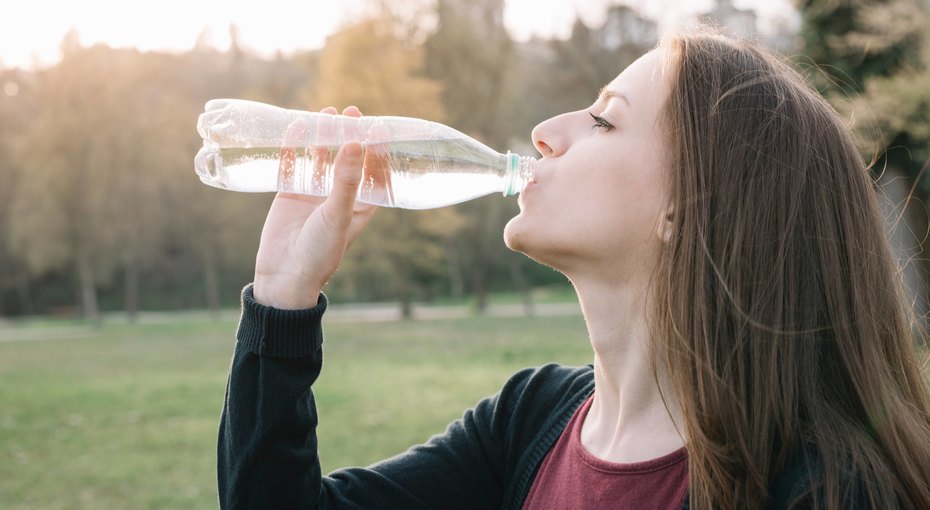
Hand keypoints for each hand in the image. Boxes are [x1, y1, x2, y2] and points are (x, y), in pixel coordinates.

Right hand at [253, 106, 376, 308]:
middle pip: (347, 159)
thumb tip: (355, 142)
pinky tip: (296, 127)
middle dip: (350, 135)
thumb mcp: (337, 214)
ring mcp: (314, 194)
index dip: (376, 149)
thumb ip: (345, 179)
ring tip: (328, 112)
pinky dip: (295, 147)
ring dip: (324, 136)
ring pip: (321, 158)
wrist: (285, 276)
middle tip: (352, 111)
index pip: (373, 171)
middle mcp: (339, 197)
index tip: (377, 126)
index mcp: (360, 206)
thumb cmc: (320, 251)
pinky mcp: (290, 194)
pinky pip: (293, 165)